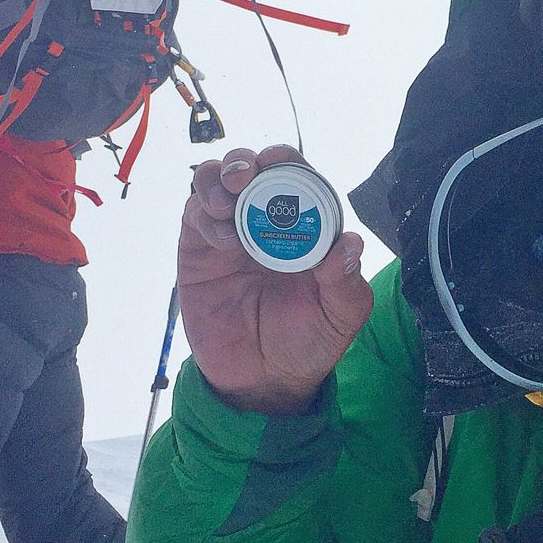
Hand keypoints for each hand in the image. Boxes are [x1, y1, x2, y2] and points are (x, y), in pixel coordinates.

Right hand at [179, 145, 372, 415]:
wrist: (263, 380)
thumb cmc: (309, 342)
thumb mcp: (339, 317)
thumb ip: (345, 283)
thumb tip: (348, 243)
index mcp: (303, 226)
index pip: (294, 177)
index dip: (286, 161)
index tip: (279, 161)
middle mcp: (264, 221)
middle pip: (249, 170)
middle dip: (245, 162)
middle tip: (245, 176)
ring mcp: (228, 233)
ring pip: (213, 183)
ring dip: (217, 180)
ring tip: (228, 203)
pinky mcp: (197, 251)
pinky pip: (193, 217)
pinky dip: (203, 215)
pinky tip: (222, 238)